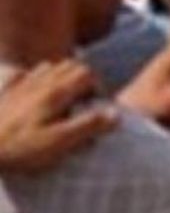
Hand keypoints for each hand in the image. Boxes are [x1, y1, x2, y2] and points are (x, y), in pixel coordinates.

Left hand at [0, 61, 118, 172]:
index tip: (94, 108)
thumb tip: (115, 114)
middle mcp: (39, 82)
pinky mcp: (4, 92)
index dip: (97, 88)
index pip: (87, 74)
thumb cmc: (19, 147)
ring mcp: (20, 85)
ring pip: (48, 67)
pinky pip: (21, 74)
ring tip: (61, 99)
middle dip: (82, 80)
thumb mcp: (59, 142)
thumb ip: (89, 126)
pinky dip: (31, 78)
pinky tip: (31, 94)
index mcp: (56, 93)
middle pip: (70, 65)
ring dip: (60, 77)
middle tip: (81, 103)